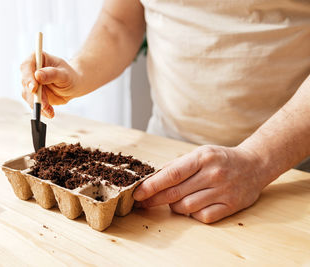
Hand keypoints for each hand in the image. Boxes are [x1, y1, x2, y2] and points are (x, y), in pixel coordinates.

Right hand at [20, 52, 81, 117]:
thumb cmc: (70, 76)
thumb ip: (52, 74)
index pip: (26, 67)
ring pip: (28, 96)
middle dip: (34, 96)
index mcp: (36, 59)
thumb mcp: (64, 74)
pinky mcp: (33, 96)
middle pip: (26, 83)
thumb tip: (38, 75)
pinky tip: (49, 113)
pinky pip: (33, 104)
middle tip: (44, 105)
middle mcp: (30, 71)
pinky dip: (41, 110)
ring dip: (38, 105)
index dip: (28, 78)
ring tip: (49, 110)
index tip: (34, 88)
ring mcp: (30, 84)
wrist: (73, 86)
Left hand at [133, 145, 267, 222]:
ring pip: (186, 207)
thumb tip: (152, 178)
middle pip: (176, 192)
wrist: (255, 164)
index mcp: (203, 158)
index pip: (172, 174)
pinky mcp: (231, 205)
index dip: (152, 185)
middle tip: (143, 203)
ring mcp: (223, 191)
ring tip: (174, 200)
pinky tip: (192, 206)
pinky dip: (192, 214)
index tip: (138, 193)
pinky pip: (202, 217)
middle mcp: (213, 174)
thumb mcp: (199, 153)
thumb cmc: (221, 159)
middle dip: (154, 199)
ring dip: (174, 206)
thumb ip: (177, 165)